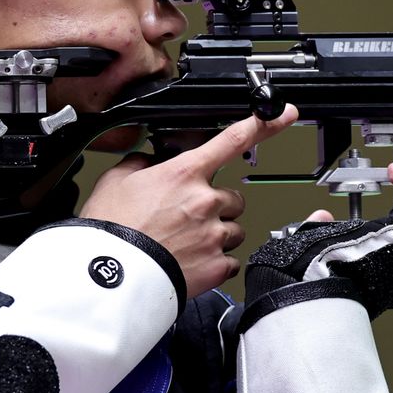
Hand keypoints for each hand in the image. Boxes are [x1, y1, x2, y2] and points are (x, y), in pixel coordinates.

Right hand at [82, 105, 298, 297]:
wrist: (109, 277)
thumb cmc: (111, 230)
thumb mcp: (116, 180)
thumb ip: (141, 164)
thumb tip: (149, 162)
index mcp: (185, 173)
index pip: (232, 140)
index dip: (264, 124)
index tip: (284, 114)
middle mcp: (205, 201)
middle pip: (234, 197)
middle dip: (217, 206)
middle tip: (189, 218)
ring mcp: (214, 235)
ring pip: (234, 230)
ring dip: (218, 234)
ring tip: (185, 243)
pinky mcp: (217, 266)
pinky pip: (229, 261)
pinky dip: (214, 262)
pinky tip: (191, 262)